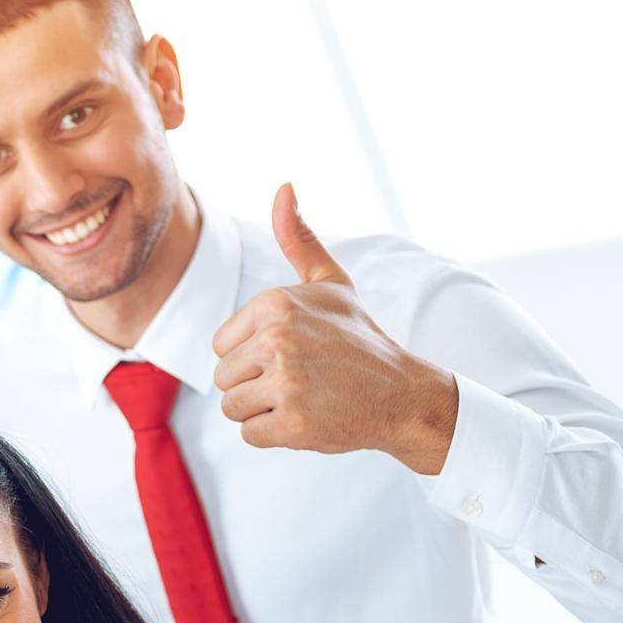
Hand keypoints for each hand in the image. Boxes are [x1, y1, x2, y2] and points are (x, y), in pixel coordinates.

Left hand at [211, 183, 458, 474]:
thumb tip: (284, 187)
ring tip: (301, 398)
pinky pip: (250, 435)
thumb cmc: (359, 338)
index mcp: (275, 303)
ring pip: (233, 408)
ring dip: (262, 411)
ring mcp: (285, 382)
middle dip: (253, 386)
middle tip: (299, 380)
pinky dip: (274, 435)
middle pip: (223, 378)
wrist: (402, 393)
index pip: (221, 345)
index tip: (290, 354)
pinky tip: (306, 419)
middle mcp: (277, 339)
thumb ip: (299, 239)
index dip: (249, 356)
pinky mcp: (292, 422)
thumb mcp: (331, 283)